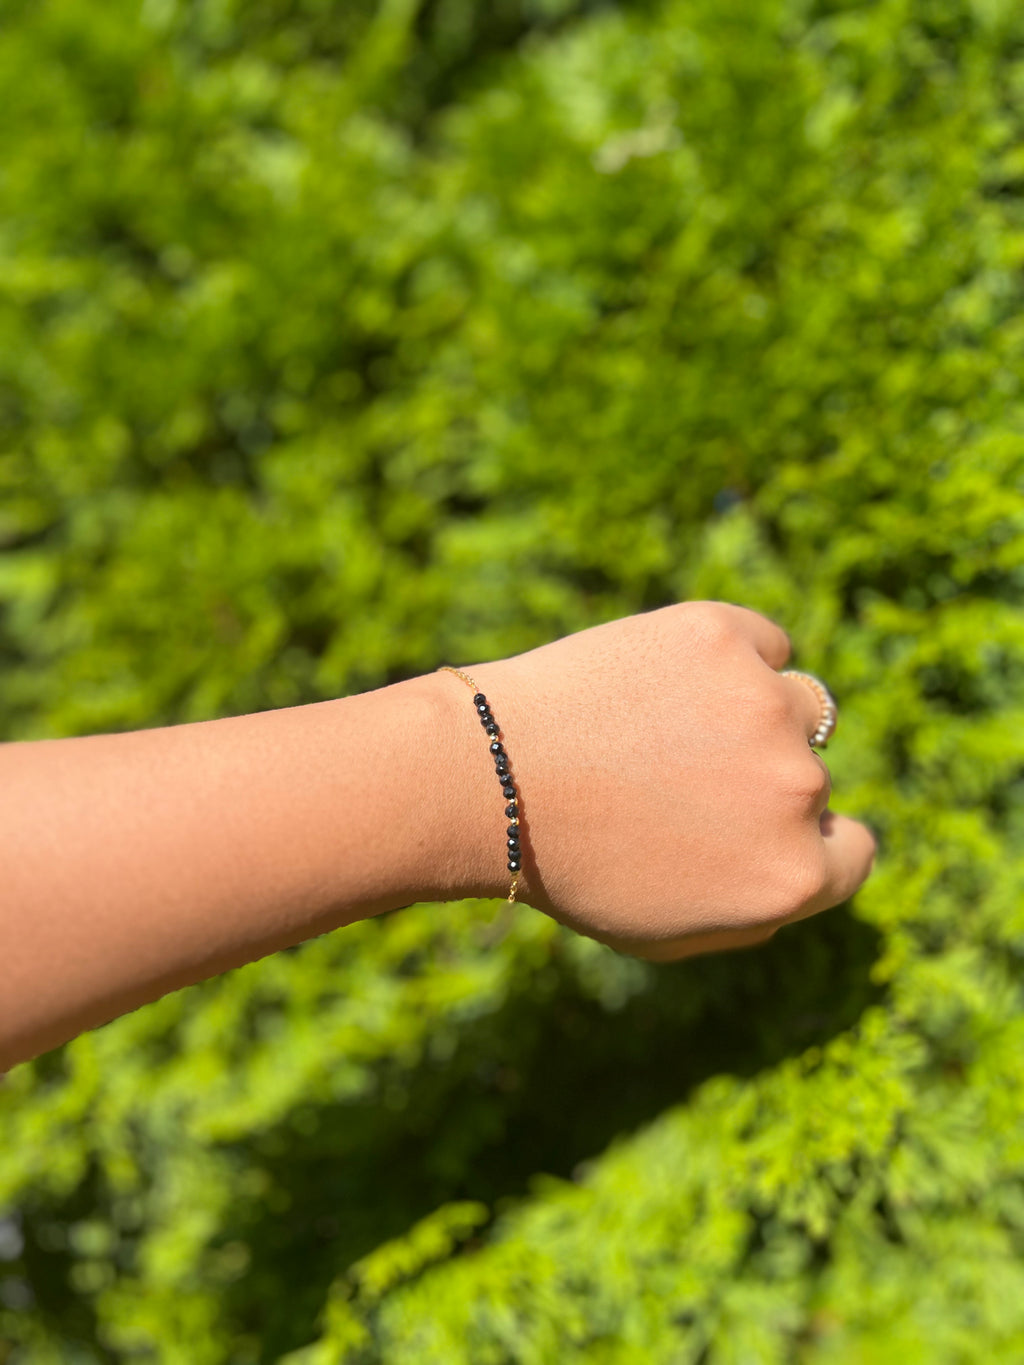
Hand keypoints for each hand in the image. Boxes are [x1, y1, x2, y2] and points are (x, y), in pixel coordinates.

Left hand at [443, 601, 875, 960]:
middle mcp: (797, 791)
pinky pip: (762, 644)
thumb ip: (763, 903)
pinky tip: (666, 680)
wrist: (489, 777)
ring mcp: (763, 704)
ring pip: (796, 703)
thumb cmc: (571, 863)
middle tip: (670, 779)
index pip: (851, 851)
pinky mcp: (722, 636)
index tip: (744, 827)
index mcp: (793, 877)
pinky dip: (731, 657)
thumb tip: (814, 854)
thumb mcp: (671, 933)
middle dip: (757, 780)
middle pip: (812, 778)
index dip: (798, 840)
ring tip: (667, 728)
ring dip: (753, 715)